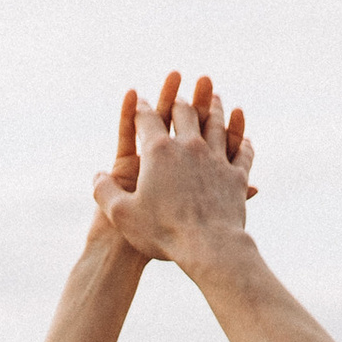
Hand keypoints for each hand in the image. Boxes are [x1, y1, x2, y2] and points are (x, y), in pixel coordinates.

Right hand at [96, 72, 253, 267]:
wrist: (207, 247)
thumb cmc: (161, 233)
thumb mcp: (121, 215)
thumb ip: (105, 191)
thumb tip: (97, 176)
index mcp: (158, 151)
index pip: (146, 119)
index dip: (140, 108)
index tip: (140, 101)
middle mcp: (189, 146)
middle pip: (184, 113)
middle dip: (180, 101)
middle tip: (181, 94)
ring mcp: (216, 158)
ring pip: (216, 124)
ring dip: (215, 108)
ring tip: (215, 98)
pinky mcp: (237, 175)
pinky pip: (242, 152)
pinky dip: (242, 142)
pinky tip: (244, 139)